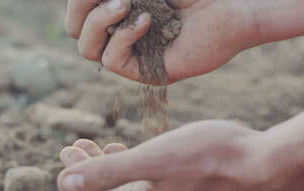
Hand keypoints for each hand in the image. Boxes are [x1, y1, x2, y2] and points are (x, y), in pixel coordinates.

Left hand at [57, 121, 281, 190]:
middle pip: (117, 190)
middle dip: (95, 167)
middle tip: (80, 146)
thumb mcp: (152, 159)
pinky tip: (154, 158)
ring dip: (120, 168)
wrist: (267, 167)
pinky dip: (146, 171)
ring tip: (111, 148)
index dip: (78, 169)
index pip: (99, 189)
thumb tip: (62, 185)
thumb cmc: (211, 157)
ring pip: (140, 187)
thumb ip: (107, 172)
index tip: (66, 147)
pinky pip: (161, 186)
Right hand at [65, 0, 257, 83]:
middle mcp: (121, 34)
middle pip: (76, 32)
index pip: (77, 13)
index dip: (78, 1)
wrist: (227, 8)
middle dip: (83, 10)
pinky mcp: (147, 72)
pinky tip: (146, 20)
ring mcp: (133, 55)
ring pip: (87, 49)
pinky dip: (123, 37)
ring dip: (100, 21)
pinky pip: (113, 60)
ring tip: (127, 3)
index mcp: (118, 13)